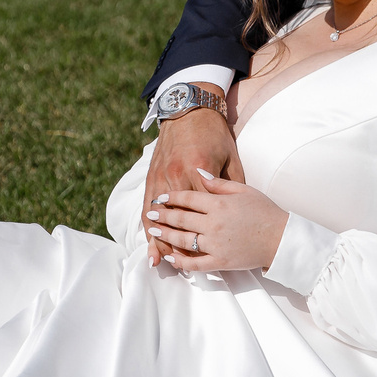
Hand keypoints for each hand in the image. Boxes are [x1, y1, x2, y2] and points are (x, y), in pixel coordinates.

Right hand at [143, 108, 237, 264]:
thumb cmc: (215, 134)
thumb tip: (231, 213)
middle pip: (174, 217)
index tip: (203, 253)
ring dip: (155, 238)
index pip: (199, 211)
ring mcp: (160, 175)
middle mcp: (176, 175)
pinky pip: (146, 202)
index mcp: (198, 171)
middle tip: (177, 267)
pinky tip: (147, 236)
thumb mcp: (231, 158)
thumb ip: (228, 187)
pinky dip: (145, 221)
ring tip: (155, 260)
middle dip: (174, 243)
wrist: (189, 109)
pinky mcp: (152, 174)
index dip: (199, 234)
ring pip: (155, 214)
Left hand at [147, 166, 288, 273]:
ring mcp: (216, 245)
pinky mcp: (220, 262)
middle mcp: (214, 224)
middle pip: (181, 220)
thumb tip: (198, 175)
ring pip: (183, 241)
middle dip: (163, 217)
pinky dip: (181, 262)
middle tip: (150, 214)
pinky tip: (171, 258)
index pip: (188, 199)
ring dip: (166, 237)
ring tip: (154, 233)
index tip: (161, 198)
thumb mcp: (244, 190)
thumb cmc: (265, 211)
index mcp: (219, 204)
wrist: (281, 239)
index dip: (172, 198)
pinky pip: (195, 264)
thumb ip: (219, 184)